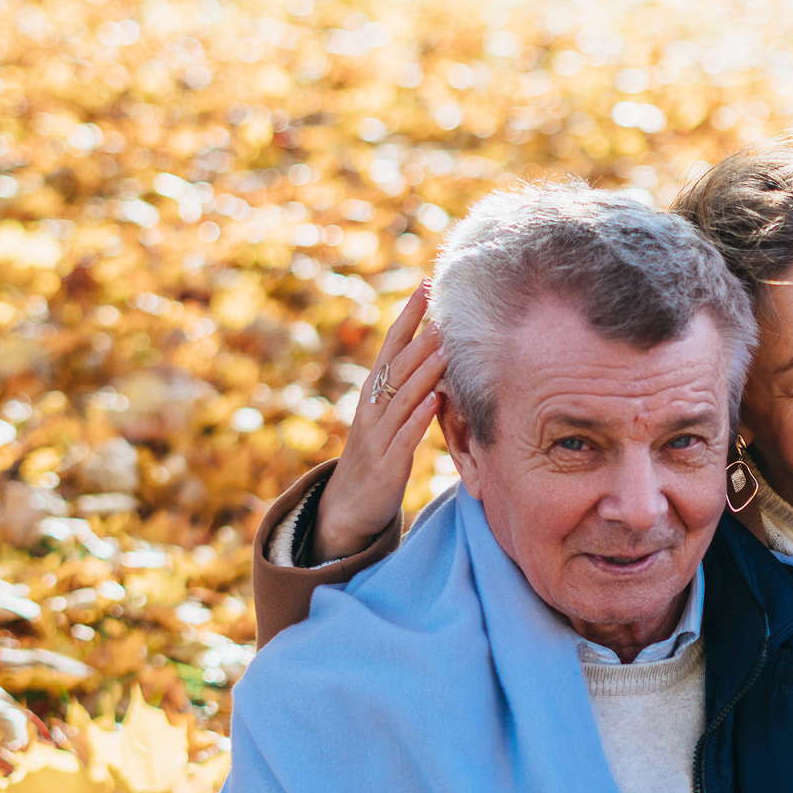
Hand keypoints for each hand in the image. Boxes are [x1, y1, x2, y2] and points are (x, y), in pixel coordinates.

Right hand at [315, 286, 446, 562]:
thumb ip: (409, 387)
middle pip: (396, 366)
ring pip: (401, 398)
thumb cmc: (377, 456)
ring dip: (423, 372)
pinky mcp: (386, 465)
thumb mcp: (391, 417)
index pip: (392, 345)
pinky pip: (404, 438)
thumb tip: (439, 352)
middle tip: (441, 311)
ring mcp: (377, 437)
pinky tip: (435, 401)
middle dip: (419, 338)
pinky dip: (418, 419)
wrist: (348, 506)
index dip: (408, 316)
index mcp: (374, 393)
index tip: (426, 286)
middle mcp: (372, 409)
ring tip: (444, 348)